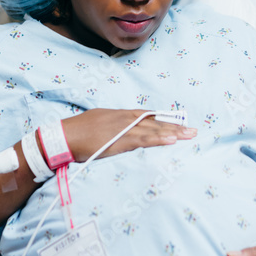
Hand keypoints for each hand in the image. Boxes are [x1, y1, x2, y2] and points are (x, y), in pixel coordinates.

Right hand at [62, 109, 196, 161]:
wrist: (62, 137)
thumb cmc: (76, 133)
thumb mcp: (98, 124)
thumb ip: (113, 127)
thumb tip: (122, 133)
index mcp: (119, 115)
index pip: (146, 116)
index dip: (163, 119)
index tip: (178, 122)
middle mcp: (124, 119)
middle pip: (154, 122)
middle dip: (174, 126)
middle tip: (193, 130)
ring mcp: (122, 129)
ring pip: (152, 130)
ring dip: (172, 132)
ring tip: (188, 135)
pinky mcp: (119, 141)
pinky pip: (143, 141)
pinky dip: (158, 140)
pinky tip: (171, 140)